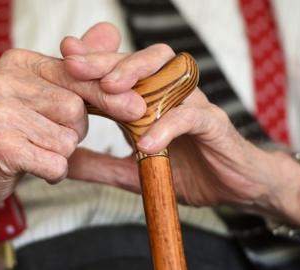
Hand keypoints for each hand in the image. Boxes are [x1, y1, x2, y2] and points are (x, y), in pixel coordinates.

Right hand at [0, 23, 148, 260]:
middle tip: (50, 137)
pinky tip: (33, 167)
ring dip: (61, 153)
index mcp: (18, 62)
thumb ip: (80, 68)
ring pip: (67, 138)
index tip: (137, 107)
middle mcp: (4, 80)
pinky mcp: (0, 144)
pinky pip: (55, 163)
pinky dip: (53, 172)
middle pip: (75, 109)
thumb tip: (110, 32)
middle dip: (74, 131)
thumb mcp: (48, 96)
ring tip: (36, 150)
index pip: (76, 74)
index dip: (107, 94)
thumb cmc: (17, 132)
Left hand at [61, 34, 299, 228]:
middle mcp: (170, 95)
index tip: (64, 56)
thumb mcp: (134, 173)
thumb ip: (101, 166)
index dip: (93, 64)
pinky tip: (146, 142)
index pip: (118, 74)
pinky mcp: (213, 123)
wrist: (235, 187)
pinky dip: (166, 126)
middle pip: (138, 62)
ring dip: (138, 76)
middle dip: (106, 60)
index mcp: (149, 102)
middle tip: (75, 63)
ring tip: (110, 90)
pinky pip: (189, 116)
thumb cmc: (188, 172)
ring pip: (168, 72)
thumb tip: (64, 164)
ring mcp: (192, 105)